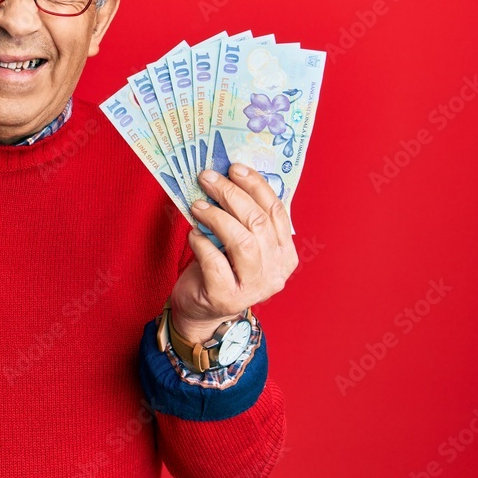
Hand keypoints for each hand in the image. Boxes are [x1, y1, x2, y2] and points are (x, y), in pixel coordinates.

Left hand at [170, 163, 298, 342]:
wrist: (201, 309)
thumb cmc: (220, 268)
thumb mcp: (237, 242)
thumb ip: (242, 218)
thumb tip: (227, 176)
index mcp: (284, 253)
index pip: (276, 211)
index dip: (255, 186)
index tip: (234, 167)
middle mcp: (276, 271)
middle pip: (258, 223)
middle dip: (231, 195)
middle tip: (207, 178)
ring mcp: (253, 288)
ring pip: (242, 242)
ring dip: (216, 217)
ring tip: (197, 206)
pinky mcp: (227, 297)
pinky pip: (215, 262)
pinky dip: (201, 243)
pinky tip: (192, 235)